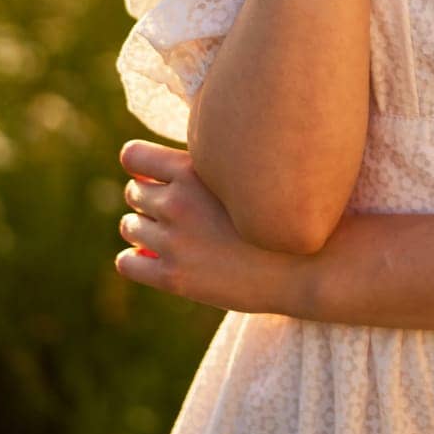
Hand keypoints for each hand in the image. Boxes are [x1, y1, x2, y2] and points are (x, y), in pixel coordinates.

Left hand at [115, 139, 299, 315]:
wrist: (306, 261)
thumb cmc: (281, 210)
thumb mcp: (245, 172)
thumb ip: (212, 163)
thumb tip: (181, 156)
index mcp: (192, 171)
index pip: (132, 156)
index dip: (140, 163)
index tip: (152, 172)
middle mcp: (177, 203)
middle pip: (133, 192)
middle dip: (147, 196)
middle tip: (170, 207)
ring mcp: (174, 242)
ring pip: (129, 226)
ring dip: (142, 227)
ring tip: (165, 233)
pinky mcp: (174, 277)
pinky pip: (127, 263)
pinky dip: (134, 259)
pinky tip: (153, 258)